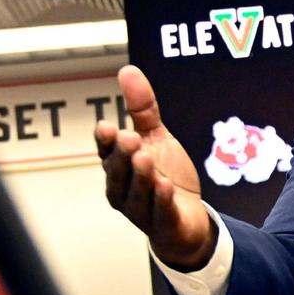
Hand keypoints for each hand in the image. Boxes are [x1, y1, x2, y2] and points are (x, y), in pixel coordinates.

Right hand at [95, 65, 214, 268]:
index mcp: (119, 167)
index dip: (106, 142)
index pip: (108, 152)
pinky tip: (164, 186)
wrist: (187, 219)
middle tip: (128, 137)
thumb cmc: (166, 176)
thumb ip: (142, 109)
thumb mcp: (156, 138)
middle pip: (119, 172)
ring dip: (140, 176)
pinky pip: (160, 213)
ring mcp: (142, 210)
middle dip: (122, 156)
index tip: (106, 127)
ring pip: (137, 193)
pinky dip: (160, 200)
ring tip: (145, 158)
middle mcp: (124, 189)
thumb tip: (127, 70)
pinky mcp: (164, 224)